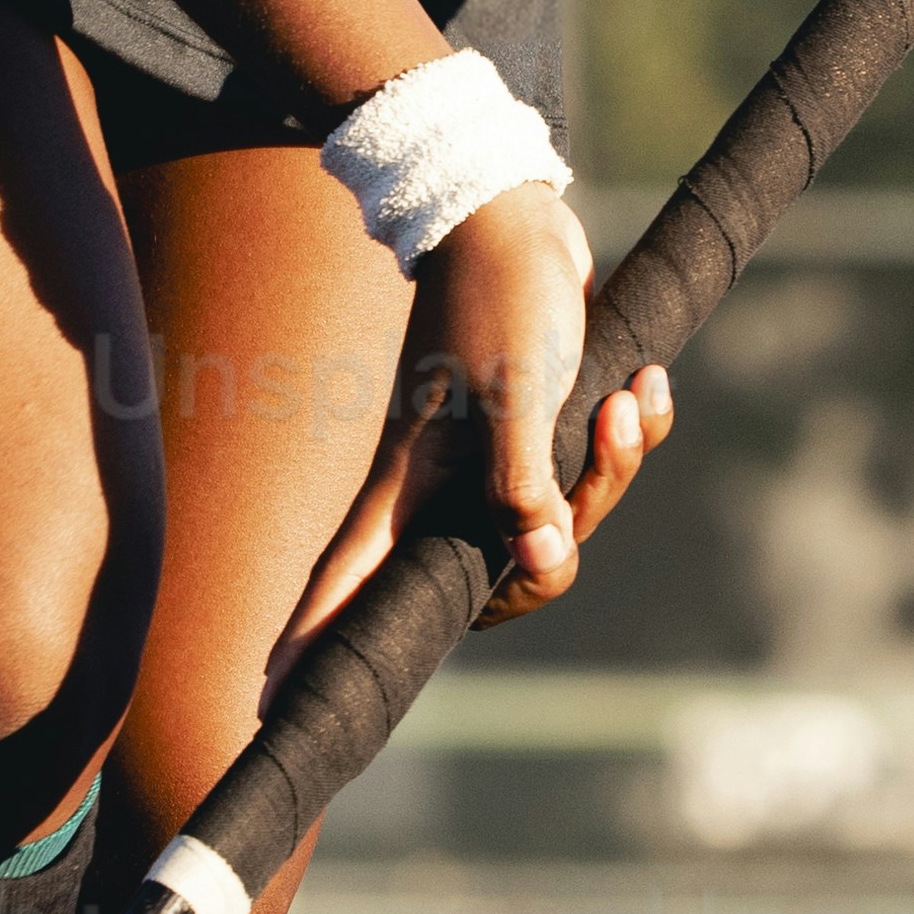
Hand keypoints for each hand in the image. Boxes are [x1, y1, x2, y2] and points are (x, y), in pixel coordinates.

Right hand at [287, 181, 670, 634]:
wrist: (519, 210)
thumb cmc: (502, 295)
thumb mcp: (516, 390)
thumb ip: (523, 478)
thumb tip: (537, 555)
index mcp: (415, 485)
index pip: (348, 583)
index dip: (309, 642)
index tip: (267, 702)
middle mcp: (448, 487)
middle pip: (495, 582)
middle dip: (555, 558)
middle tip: (575, 503)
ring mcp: (498, 462)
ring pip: (562, 525)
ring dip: (614, 468)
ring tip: (629, 400)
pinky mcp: (546, 431)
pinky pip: (598, 470)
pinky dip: (633, 434)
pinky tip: (646, 386)